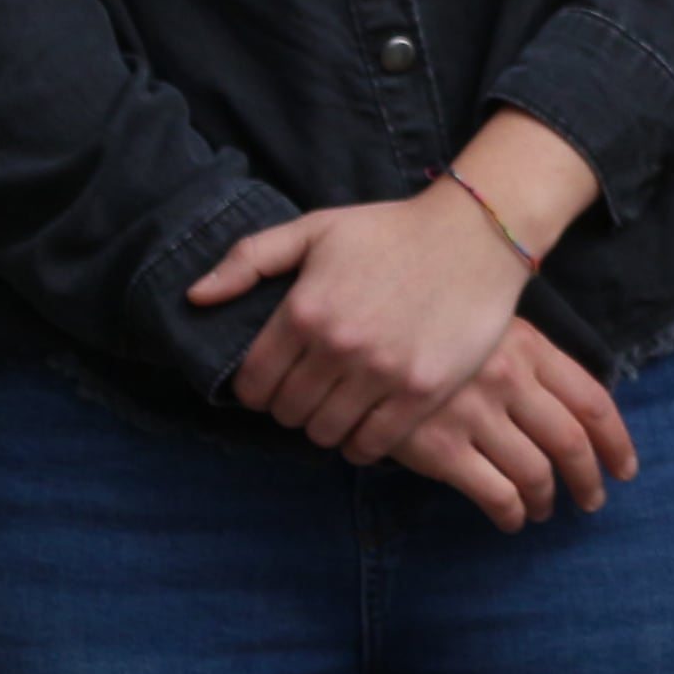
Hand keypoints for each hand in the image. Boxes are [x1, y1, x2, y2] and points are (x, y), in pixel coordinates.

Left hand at [189, 114, 599, 467]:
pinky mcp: (422, 390)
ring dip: (325, 426)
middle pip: (287, 412)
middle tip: (311, 394)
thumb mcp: (315, 228)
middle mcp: (337, 347)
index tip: (276, 382)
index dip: (257, 389)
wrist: (478, 233)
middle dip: (291, 407)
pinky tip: (367, 425)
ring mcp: (381, 372)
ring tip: (339, 409)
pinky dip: (361, 444)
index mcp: (303, 311)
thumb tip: (195, 297)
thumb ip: (248, 260)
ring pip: (325, 432)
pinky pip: (371, 444)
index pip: (252, 384)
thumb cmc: (392, 229)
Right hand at [392, 322, 640, 531]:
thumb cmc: (433, 333)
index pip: (593, 402)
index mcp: (530, 348)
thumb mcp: (491, 328)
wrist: (362, 337)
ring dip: (544, 500)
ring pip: (535, 472)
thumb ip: (533, 362)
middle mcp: (510, 380)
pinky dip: (509, 512)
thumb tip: (575, 411)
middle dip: (587, 479)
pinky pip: (494, 492)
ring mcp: (475, 415)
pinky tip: (510, 519)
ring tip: (541, 511)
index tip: (625, 468)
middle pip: (571, 442)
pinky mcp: (439, 447)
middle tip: (592, 501)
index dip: (616, 442)